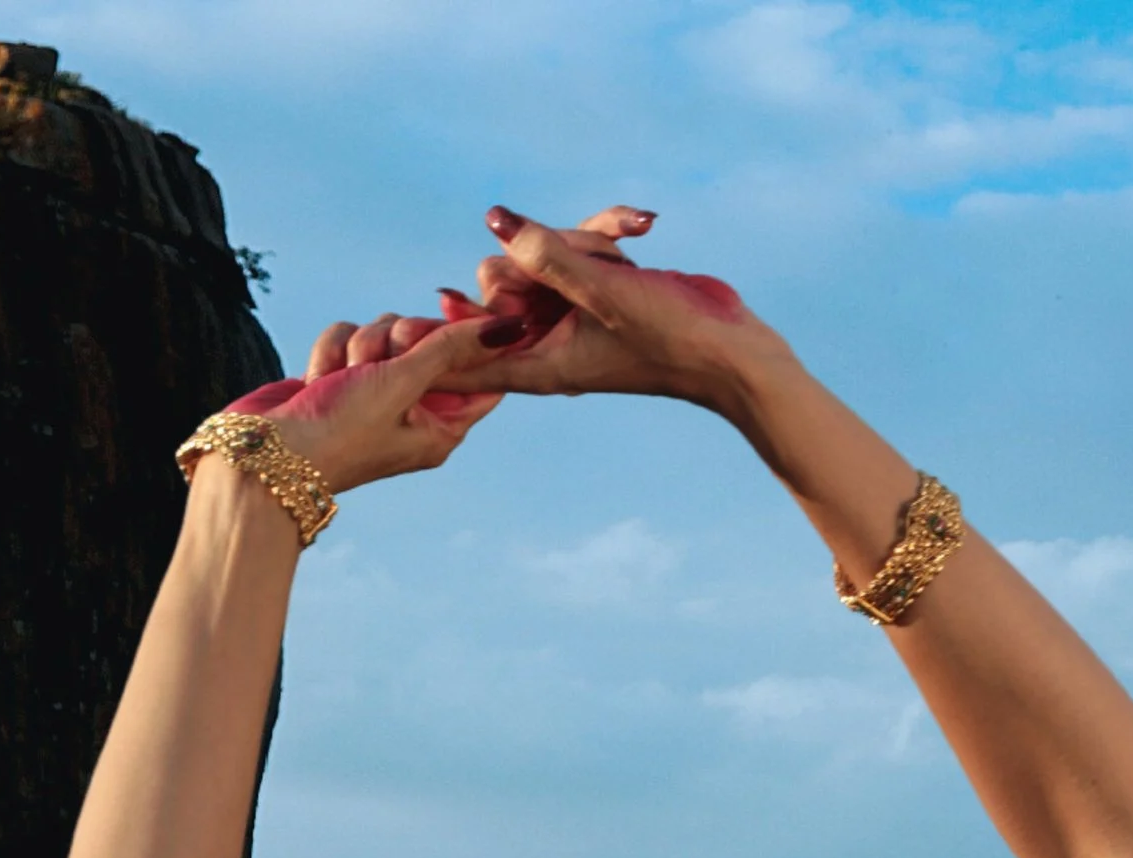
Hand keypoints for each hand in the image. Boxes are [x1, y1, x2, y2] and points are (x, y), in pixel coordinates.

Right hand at [217, 314, 504, 494]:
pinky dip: (331, 350)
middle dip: (399, 338)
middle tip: (382, 358)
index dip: (468, 335)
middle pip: (430, 339)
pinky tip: (318, 379)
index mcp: (441, 427)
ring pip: (384, 330)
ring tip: (341, 378)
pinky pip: (349, 334)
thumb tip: (509, 328)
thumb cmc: (339, 433)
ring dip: (359, 344)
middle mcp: (412, 410)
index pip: (480, 370)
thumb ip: (451, 348)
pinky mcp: (340, 378)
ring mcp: (374, 393)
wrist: (267, 456)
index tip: (450, 312)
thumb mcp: (402, 383)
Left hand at [436, 205, 783, 408]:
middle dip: (541, 255)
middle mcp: (546, 339)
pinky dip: (606, 233)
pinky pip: (580, 250)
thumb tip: (494, 220)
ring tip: (627, 252)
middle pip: (501, 283)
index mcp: (535, 362)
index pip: (460, 358)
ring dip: (584, 241)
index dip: (430, 337)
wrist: (730, 349)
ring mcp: (571, 314)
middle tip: (591, 260)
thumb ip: (545, 254)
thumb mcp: (602, 290)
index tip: (403, 320)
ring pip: (543, 257)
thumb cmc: (668, 336)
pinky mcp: (597, 292)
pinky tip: (641, 226)